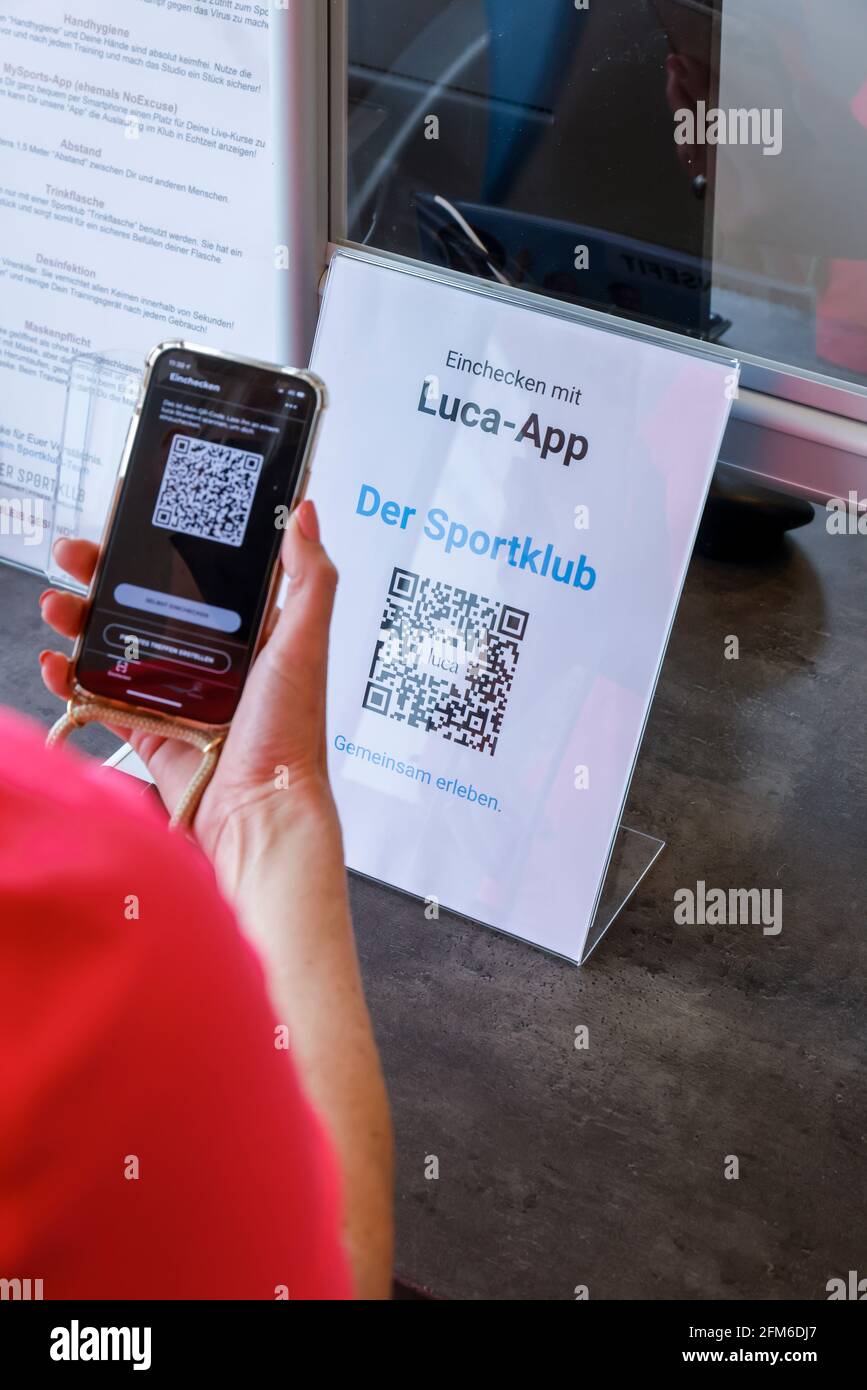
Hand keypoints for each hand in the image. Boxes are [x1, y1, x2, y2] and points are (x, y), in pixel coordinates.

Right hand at [39, 500, 338, 885]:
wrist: (261, 813)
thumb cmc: (290, 735)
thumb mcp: (305, 644)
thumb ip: (309, 579)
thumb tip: (306, 513)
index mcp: (249, 632)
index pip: (199, 573)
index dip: (162, 542)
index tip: (129, 515)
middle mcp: (211, 659)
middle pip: (146, 601)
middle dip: (104, 574)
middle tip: (74, 554)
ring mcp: (176, 695)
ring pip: (116, 643)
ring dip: (80, 619)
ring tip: (57, 603)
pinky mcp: (150, 731)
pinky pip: (102, 697)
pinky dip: (72, 679)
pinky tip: (56, 662)